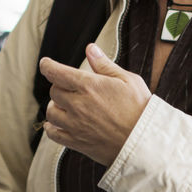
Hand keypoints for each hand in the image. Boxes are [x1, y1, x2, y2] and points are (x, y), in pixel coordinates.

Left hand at [39, 43, 150, 166]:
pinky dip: (51, 127)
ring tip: (66, 105)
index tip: (45, 64)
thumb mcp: (127, 80)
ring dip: (56, 106)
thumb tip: (90, 49)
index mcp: (89, 86)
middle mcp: (78, 105)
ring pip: (51, 112)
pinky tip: (57, 124)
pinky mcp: (77, 143)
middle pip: (54, 91)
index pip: (56, 72)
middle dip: (60, 86)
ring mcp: (76, 125)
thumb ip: (104, 65)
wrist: (146, 143)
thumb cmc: (140, 109)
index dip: (47, 66)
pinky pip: (53, 134)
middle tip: (71, 87)